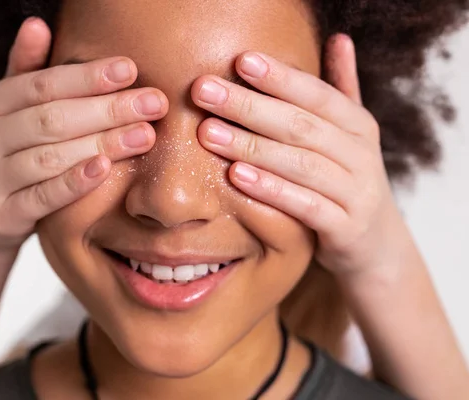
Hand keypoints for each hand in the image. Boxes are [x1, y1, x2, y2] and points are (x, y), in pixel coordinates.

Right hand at [0, 17, 167, 248]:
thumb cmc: (18, 151)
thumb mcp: (18, 110)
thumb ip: (28, 71)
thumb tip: (37, 23)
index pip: (42, 85)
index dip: (87, 76)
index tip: (130, 70)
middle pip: (51, 119)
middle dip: (107, 110)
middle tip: (153, 104)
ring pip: (49, 157)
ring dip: (101, 144)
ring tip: (144, 135)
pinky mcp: (1, 214)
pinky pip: (42, 197)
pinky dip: (74, 182)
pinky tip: (105, 168)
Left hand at [192, 34, 409, 276]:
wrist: (376, 243)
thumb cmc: (348, 180)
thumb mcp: (351, 135)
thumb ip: (342, 89)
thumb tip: (340, 38)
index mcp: (359, 125)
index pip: (317, 94)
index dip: (280, 77)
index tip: (240, 61)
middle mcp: (361, 154)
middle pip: (301, 125)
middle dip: (249, 106)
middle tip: (204, 92)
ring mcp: (357, 192)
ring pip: (300, 164)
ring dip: (252, 146)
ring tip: (209, 133)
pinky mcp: (346, 228)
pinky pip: (305, 206)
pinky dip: (271, 190)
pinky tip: (235, 176)